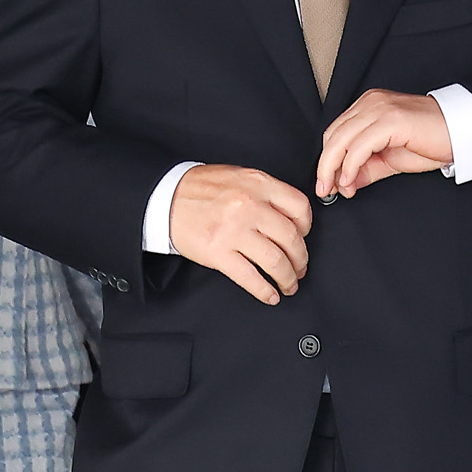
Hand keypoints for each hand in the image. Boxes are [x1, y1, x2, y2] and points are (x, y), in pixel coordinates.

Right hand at [168, 164, 312, 304]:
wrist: (164, 198)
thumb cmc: (198, 188)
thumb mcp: (237, 176)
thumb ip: (264, 191)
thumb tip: (288, 214)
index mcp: (257, 184)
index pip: (299, 208)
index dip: (307, 228)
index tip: (304, 238)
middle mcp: (249, 206)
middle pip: (291, 239)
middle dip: (300, 259)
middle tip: (300, 268)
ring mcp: (234, 231)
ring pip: (275, 261)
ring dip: (287, 278)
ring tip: (288, 284)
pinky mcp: (218, 253)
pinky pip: (250, 277)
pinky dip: (264, 291)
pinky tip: (269, 295)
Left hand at [315, 90, 453, 198]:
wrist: (464, 131)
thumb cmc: (433, 141)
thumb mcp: (391, 159)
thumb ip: (367, 168)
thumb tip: (344, 183)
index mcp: (369, 106)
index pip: (336, 132)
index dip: (327, 159)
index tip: (327, 183)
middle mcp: (371, 102)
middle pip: (333, 135)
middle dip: (325, 166)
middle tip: (324, 190)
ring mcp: (380, 108)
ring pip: (342, 139)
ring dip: (333, 168)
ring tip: (336, 189)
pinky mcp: (391, 119)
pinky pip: (360, 145)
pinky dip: (350, 165)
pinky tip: (350, 181)